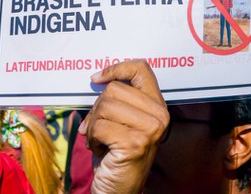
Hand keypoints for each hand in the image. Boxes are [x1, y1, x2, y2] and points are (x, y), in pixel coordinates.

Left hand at [81, 60, 169, 193]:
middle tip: (97, 128)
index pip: (141, 69)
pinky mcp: (135, 143)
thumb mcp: (121, 120)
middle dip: (96, 109)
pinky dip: (92, 139)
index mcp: (157, 105)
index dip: (117, 68)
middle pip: (114, 89)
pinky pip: (99, 126)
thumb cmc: (115, 154)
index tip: (97, 78)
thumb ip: (117, 99)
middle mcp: (159, 115)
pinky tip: (101, 150)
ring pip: (104, 106)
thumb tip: (98, 78)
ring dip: (92, 126)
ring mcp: (150, 129)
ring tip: (99, 141)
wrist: (118, 189)